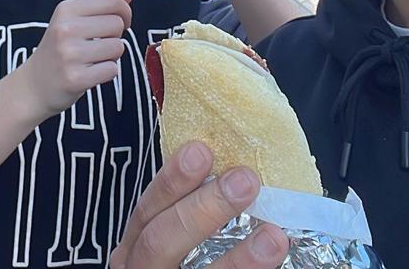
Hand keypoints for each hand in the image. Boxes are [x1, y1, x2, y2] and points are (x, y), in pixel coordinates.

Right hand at [19, 0, 133, 118]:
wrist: (33, 85)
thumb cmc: (58, 50)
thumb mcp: (72, 20)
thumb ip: (101, 5)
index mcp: (66, 9)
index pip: (112, 0)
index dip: (125, 11)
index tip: (120, 22)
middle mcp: (66, 28)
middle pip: (118, 24)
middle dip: (115, 36)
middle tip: (98, 44)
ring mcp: (69, 54)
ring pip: (118, 47)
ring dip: (112, 56)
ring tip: (93, 59)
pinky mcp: (75, 78)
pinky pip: (112, 69)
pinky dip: (107, 73)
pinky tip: (91, 73)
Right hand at [110, 142, 288, 268]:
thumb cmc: (182, 257)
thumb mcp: (171, 233)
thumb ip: (190, 207)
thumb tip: (231, 169)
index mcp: (135, 243)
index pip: (146, 209)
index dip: (172, 181)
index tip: (201, 151)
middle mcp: (144, 267)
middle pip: (160, 241)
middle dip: (202, 210)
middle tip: (244, 181)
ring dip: (239, 257)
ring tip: (273, 236)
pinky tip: (271, 258)